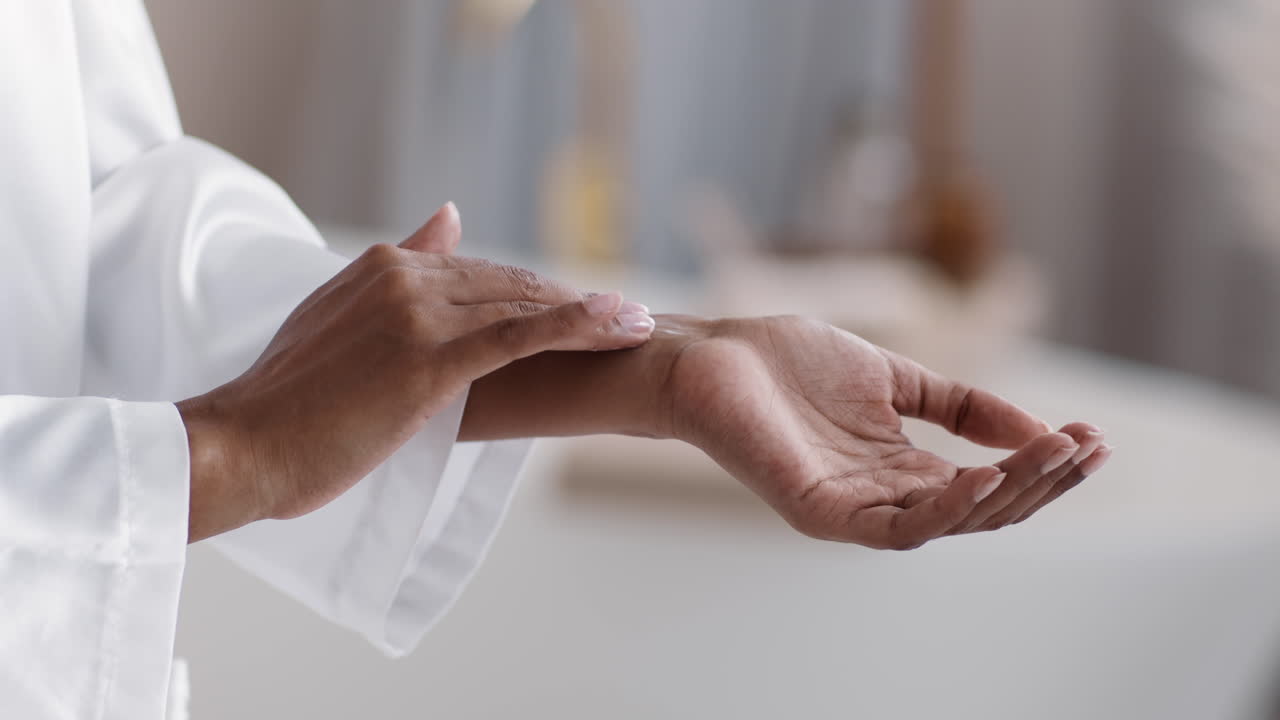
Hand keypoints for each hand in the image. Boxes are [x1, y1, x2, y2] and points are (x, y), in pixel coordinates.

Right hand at [178, 203, 654, 541]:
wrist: (245, 446)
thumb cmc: (288, 402)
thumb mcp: (337, 318)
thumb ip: (398, 267)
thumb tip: (447, 217)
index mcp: (382, 268)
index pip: (479, 273)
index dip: (533, 293)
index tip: (579, 309)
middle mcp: (403, 278)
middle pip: (510, 284)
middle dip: (572, 300)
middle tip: (628, 316)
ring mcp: (418, 315)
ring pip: (523, 305)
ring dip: (593, 312)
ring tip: (640, 322)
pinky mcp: (431, 359)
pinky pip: (520, 335)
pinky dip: (578, 325)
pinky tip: (620, 324)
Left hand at [658, 315, 1111, 549]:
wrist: (713, 354)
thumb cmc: (789, 363)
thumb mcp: (895, 378)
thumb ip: (958, 404)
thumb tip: (1037, 430)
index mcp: (902, 468)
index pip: (988, 483)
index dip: (1042, 465)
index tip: (1095, 436)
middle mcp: (883, 496)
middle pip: (980, 510)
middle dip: (1040, 481)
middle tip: (1087, 446)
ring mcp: (851, 508)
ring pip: (947, 522)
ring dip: (1006, 493)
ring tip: (1052, 457)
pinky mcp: (818, 511)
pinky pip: (893, 526)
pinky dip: (944, 507)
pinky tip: (983, 476)